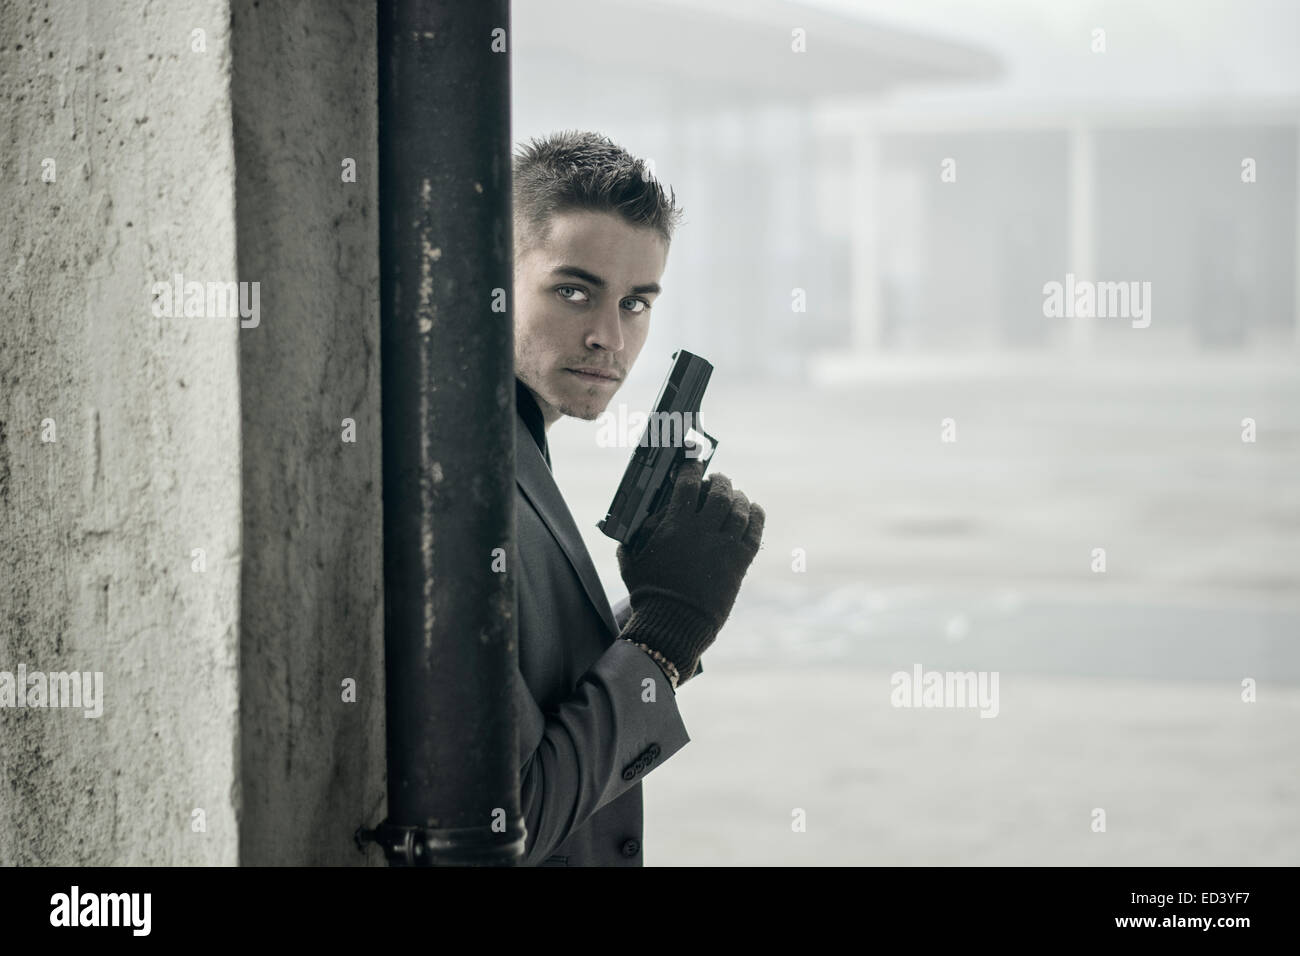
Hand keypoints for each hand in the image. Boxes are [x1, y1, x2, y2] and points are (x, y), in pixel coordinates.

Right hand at [616, 459, 764, 682]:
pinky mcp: (739, 563)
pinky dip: (756, 516)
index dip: (692, 469)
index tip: (693, 463)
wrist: (674, 624)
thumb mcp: (632, 563)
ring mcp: (724, 547)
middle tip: (718, 479)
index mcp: (675, 527)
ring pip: (740, 510)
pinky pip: (755, 532)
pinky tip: (753, 510)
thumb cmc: (649, 595)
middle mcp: (702, 532)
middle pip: (720, 493)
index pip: (687, 485)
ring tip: (736, 495)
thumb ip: (631, 542)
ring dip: (739, 497)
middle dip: (720, 481)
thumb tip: (630, 531)